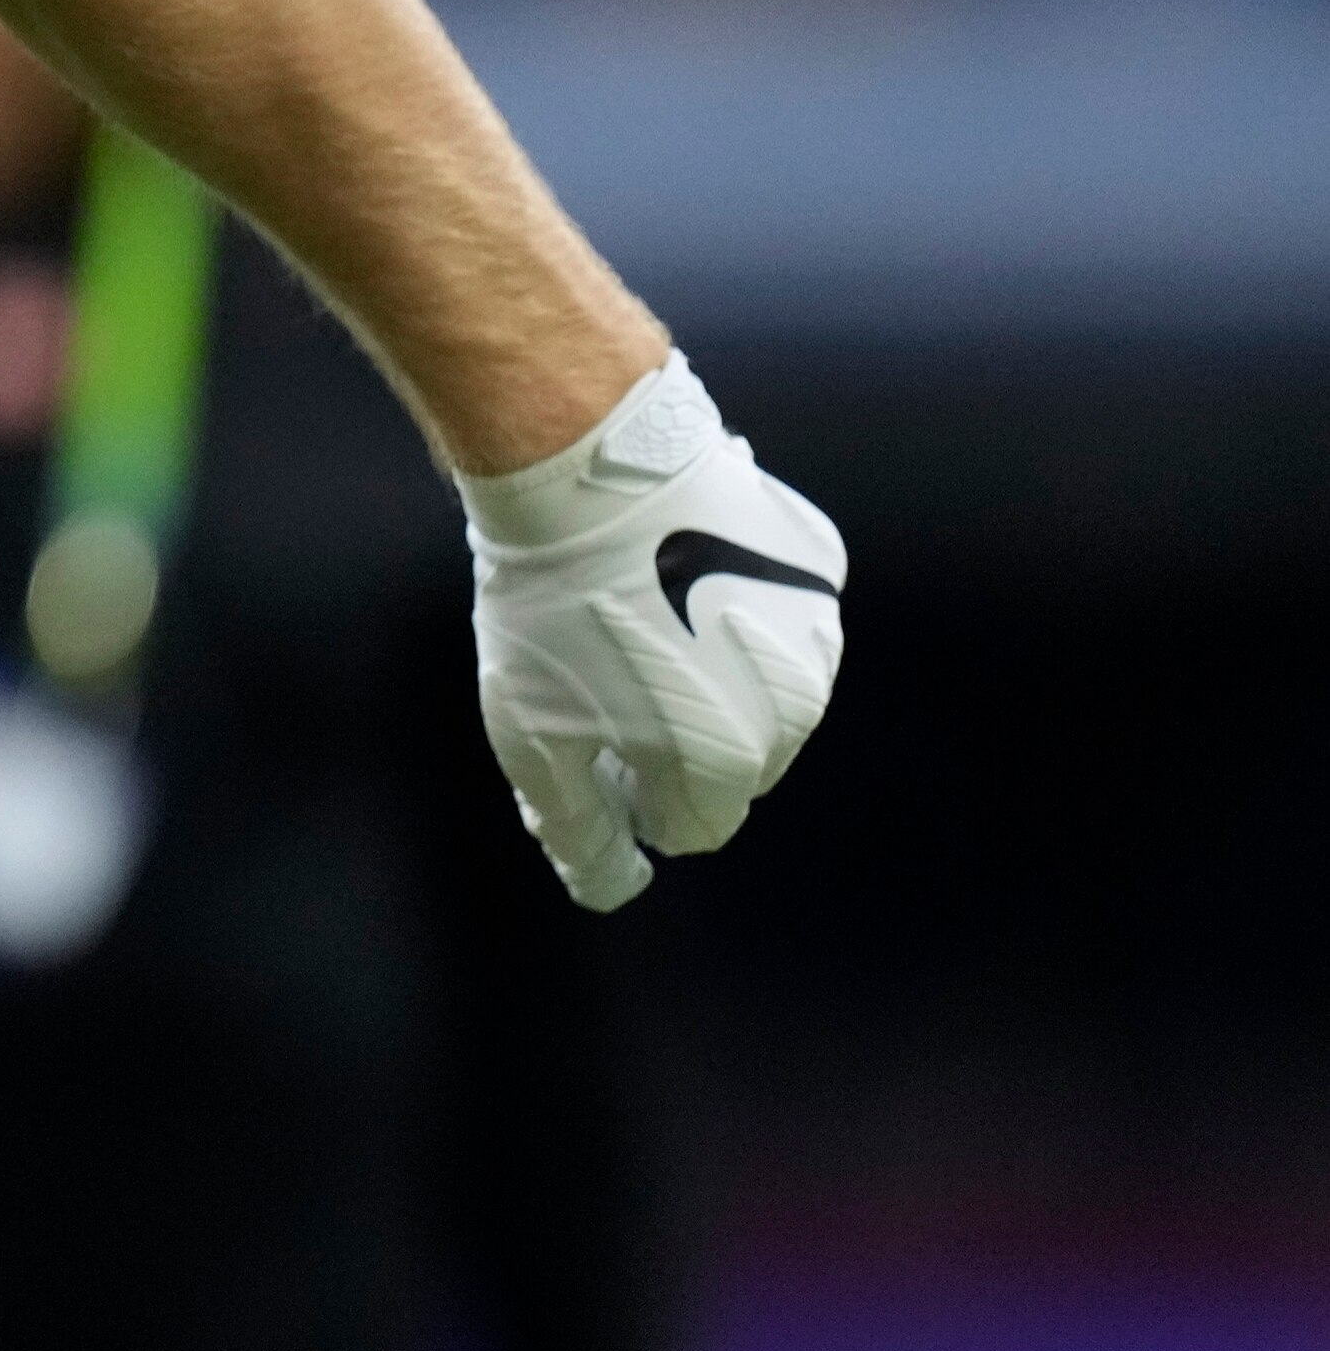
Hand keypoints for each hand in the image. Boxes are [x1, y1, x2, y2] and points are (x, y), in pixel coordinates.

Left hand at [463, 354, 843, 908]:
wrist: (589, 465)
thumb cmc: (550, 607)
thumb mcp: (531, 734)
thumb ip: (578, 828)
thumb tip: (614, 885)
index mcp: (727, 760)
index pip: (692, 828)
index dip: (635, 799)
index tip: (593, 748)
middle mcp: (795, 706)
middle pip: (737, 765)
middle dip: (680, 747)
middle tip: (608, 686)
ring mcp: (818, 630)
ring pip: (768, 691)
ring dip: (716, 678)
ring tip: (641, 621)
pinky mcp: (820, 565)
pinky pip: (781, 612)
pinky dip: (738, 605)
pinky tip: (677, 568)